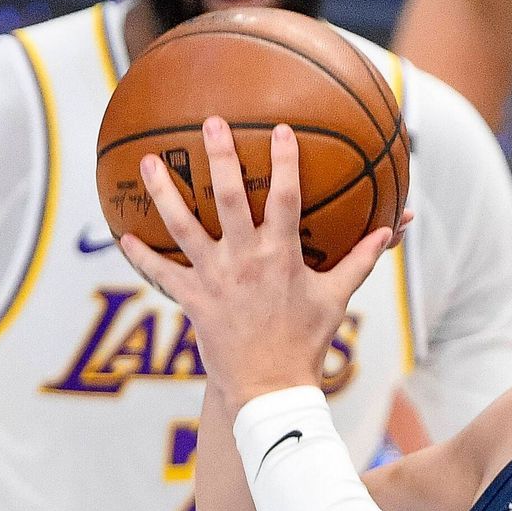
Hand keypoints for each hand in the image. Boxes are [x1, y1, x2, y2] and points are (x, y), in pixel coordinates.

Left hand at [119, 118, 409, 412]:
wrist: (271, 387)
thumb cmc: (306, 342)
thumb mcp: (336, 299)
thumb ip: (360, 261)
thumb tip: (390, 230)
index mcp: (282, 255)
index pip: (286, 197)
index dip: (285, 161)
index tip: (281, 129)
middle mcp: (245, 259)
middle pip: (228, 197)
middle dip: (219, 156)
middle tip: (210, 123)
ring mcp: (215, 278)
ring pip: (183, 225)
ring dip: (164, 191)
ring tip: (148, 162)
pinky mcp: (193, 299)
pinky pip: (160, 273)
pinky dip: (140, 255)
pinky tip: (121, 233)